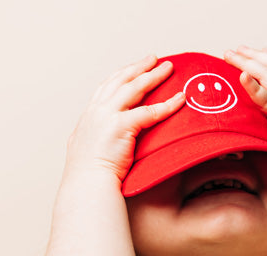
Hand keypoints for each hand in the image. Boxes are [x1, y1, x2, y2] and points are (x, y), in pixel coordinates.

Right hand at [64, 55, 185, 181]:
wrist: (86, 186)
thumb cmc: (90, 177)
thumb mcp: (89, 150)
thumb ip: (98, 139)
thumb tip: (108, 141)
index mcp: (88, 117)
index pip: (106, 88)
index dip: (122, 76)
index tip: (134, 69)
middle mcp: (96, 112)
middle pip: (120, 80)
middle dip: (139, 67)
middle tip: (154, 59)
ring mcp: (106, 117)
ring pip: (134, 88)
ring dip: (153, 75)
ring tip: (168, 68)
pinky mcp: (120, 126)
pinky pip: (149, 111)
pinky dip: (166, 104)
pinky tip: (179, 99)